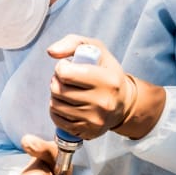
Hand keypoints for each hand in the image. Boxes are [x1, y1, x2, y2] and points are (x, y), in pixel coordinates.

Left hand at [47, 34, 164, 139]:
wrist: (123, 102)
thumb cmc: (105, 71)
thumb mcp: (95, 49)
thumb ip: (72, 43)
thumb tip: (51, 52)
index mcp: (108, 80)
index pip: (66, 73)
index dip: (61, 68)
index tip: (67, 67)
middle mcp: (103, 102)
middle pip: (58, 90)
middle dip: (56, 82)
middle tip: (65, 80)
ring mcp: (95, 119)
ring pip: (55, 105)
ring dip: (56, 96)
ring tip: (67, 92)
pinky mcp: (88, 131)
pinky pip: (58, 120)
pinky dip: (57, 111)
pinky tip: (67, 105)